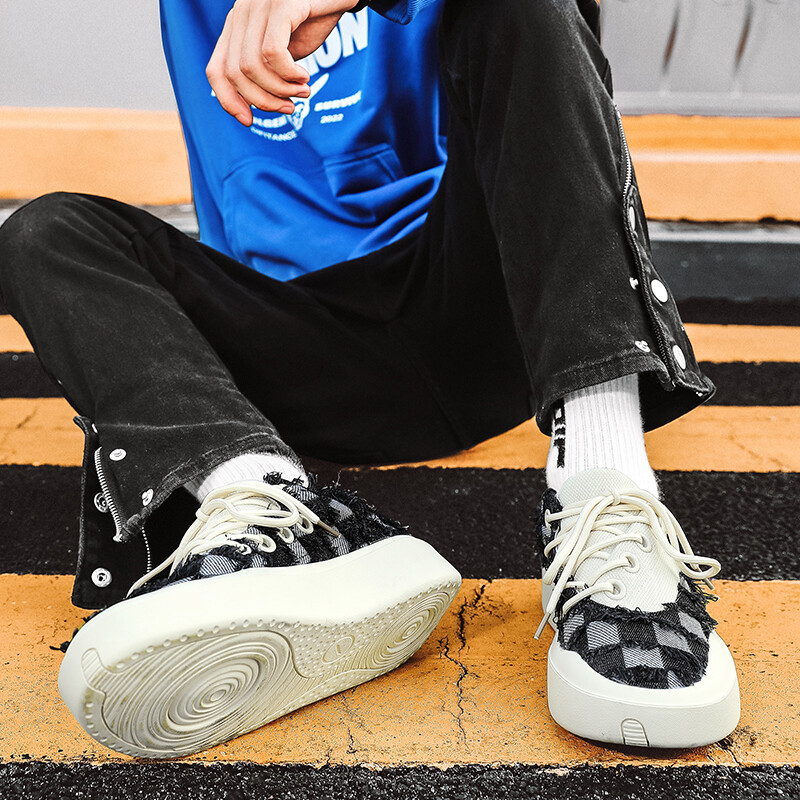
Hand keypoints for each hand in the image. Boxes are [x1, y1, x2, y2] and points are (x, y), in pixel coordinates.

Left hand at [206, 0, 358, 125]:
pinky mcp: (281, 4)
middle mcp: (242, 12)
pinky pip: (272, 52)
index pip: (216, 70)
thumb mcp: (285, 52)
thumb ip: (266, 73)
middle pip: (235, 73)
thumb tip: (253, 104)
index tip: (249, 121)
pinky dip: (288, 73)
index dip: (228, 101)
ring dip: (281, 89)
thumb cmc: (314, 20)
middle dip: (264, 101)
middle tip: (289, 107)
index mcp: (237, 25)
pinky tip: (304, 75)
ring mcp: (258, 5)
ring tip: (303, 91)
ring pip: (252, 66)